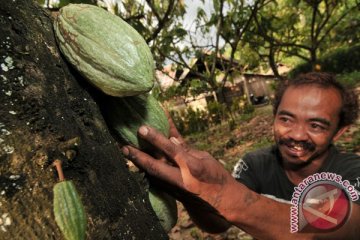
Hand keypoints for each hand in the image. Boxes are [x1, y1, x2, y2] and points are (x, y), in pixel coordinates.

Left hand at [122, 124, 236, 211]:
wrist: (223, 202)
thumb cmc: (216, 177)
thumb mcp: (205, 158)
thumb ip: (187, 150)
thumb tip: (172, 141)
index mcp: (192, 167)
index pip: (171, 150)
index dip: (156, 138)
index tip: (142, 128)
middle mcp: (181, 179)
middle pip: (154, 166)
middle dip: (138, 156)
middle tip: (123, 146)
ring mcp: (175, 188)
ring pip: (152, 173)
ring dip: (138, 163)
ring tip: (126, 151)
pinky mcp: (172, 193)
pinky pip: (157, 178)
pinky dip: (147, 169)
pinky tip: (138, 161)